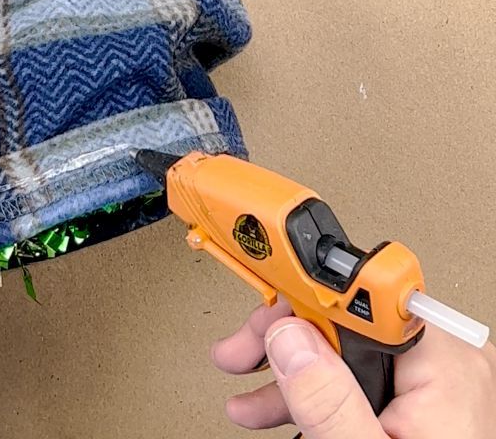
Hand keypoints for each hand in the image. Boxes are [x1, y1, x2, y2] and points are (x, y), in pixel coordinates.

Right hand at [212, 300, 495, 437]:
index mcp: (443, 366)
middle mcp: (444, 364)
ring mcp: (433, 384)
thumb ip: (328, 402)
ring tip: (246, 395)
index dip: (305, 289)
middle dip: (281, 338)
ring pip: (343, 349)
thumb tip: (287, 339)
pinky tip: (277, 405)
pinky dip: (316, 390)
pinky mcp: (421, 402)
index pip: (364, 297)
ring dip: (287, 369)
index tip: (263, 277)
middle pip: (344, 321)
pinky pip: (357, 377)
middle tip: (240, 353)